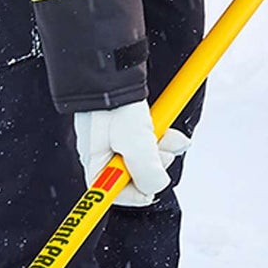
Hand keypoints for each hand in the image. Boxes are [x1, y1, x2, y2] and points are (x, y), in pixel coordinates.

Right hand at [73, 102, 189, 207]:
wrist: (109, 71)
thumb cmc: (113, 105)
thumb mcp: (134, 142)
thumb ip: (146, 170)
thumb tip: (157, 186)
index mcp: (96, 164)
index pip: (113, 194)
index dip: (134, 196)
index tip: (151, 192)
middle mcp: (104, 155)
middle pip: (134, 174)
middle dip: (155, 165)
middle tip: (165, 152)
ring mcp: (115, 140)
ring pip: (145, 156)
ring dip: (162, 148)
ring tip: (171, 136)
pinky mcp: (126, 127)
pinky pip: (147, 140)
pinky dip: (160, 136)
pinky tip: (167, 129)